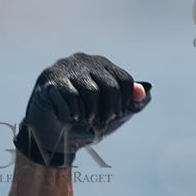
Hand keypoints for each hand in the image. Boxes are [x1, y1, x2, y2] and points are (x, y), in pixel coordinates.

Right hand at [15, 52, 150, 166]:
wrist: (55, 134)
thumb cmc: (88, 119)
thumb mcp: (116, 114)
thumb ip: (135, 102)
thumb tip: (146, 90)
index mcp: (102, 65)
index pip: (125, 80)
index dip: (125, 102)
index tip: (117, 115)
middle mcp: (84, 61)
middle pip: (110, 86)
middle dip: (109, 110)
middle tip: (103, 121)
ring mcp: (65, 67)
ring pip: (91, 91)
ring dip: (91, 114)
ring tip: (87, 120)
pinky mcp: (49, 79)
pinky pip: (70, 96)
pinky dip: (74, 113)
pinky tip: (71, 118)